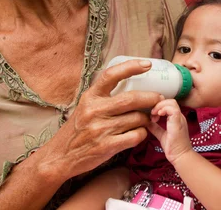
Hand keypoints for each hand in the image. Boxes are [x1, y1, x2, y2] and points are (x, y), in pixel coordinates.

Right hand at [36, 60, 163, 180]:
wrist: (61, 156)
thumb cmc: (78, 129)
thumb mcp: (85, 106)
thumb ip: (103, 96)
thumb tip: (130, 82)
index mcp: (90, 97)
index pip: (111, 75)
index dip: (131, 67)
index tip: (147, 64)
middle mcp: (95, 110)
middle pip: (131, 99)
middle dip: (150, 97)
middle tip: (159, 98)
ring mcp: (101, 129)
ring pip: (137, 118)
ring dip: (146, 118)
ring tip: (146, 119)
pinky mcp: (107, 146)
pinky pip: (135, 136)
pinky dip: (142, 133)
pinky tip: (139, 133)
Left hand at [147, 99, 192, 164]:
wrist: (180, 156)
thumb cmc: (173, 147)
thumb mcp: (161, 135)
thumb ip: (155, 128)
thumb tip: (147, 122)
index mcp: (176, 118)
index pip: (169, 104)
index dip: (159, 106)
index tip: (152, 115)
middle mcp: (179, 116)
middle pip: (170, 101)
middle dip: (158, 104)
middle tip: (152, 114)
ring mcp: (179, 118)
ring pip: (171, 102)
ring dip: (160, 106)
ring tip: (154, 115)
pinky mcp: (178, 122)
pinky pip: (172, 109)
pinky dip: (163, 110)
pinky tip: (157, 116)